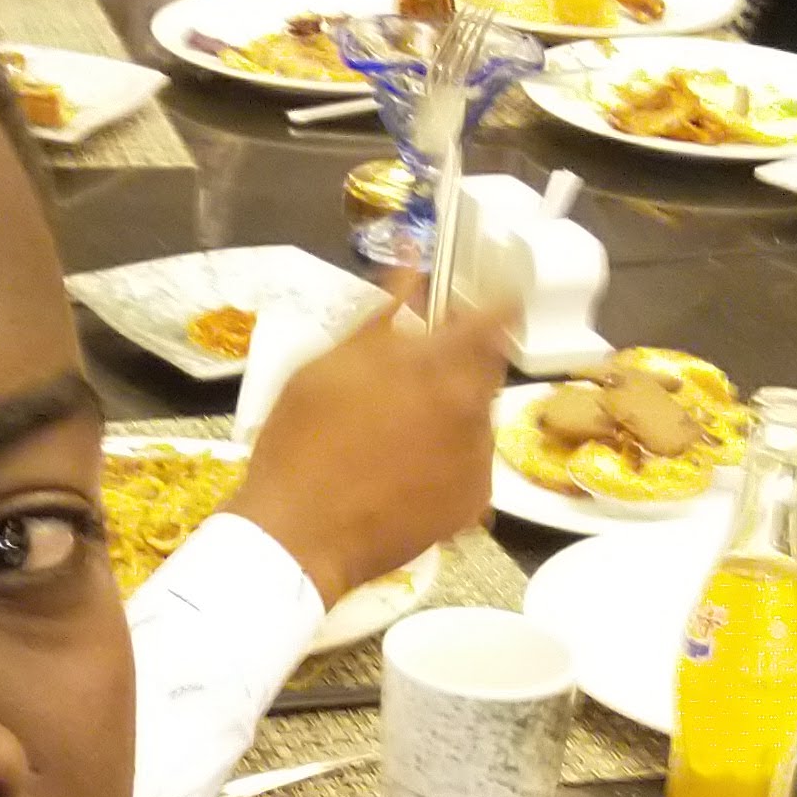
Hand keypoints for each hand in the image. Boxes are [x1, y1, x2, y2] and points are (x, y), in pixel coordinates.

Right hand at [226, 296, 506, 606]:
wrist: (299, 535)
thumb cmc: (303, 441)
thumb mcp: (329, 364)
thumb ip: (382, 314)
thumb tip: (411, 260)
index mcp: (441, 368)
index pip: (496, 318)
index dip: (488, 305)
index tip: (469, 307)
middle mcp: (474, 411)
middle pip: (489, 368)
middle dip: (460, 362)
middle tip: (412, 375)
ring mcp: (477, 461)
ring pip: (478, 418)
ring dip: (452, 412)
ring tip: (399, 433)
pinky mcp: (473, 504)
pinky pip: (471, 465)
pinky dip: (448, 459)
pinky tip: (405, 472)